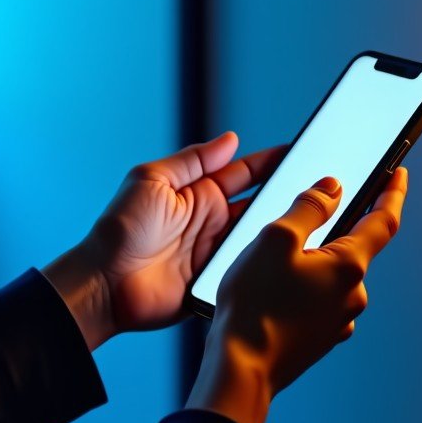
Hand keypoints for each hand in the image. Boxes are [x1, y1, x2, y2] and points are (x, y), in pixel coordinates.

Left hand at [43, 131, 287, 348]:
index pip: (245, 172)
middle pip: (259, 203)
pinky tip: (282, 255)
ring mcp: (217, 251)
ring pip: (260, 235)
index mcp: (198, 193)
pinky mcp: (219, 281)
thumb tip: (229, 139)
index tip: (299, 152)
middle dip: (285, 193)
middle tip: (315, 185)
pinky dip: (265, 262)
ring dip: (279, 228)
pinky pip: (249, 268)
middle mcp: (212, 221)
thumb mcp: (152, 180)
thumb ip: (192, 160)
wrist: (106, 283)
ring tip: (307, 218)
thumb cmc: (121, 229)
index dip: (271, 162)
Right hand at [187, 166, 408, 422]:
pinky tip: (273, 293)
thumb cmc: (255, 307)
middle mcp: (352, 295)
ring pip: (330, 276)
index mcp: (349, 266)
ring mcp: (338, 319)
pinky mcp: (321, 337)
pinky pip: (318, 300)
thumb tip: (332, 188)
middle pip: (350, 247)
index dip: (392, 193)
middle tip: (290, 230)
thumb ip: (308, 207)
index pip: (383, 220)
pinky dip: (302, 289)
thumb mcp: (275, 239)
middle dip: (327, 233)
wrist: (241, 368)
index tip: (399, 174)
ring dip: (310, 264)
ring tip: (269, 270)